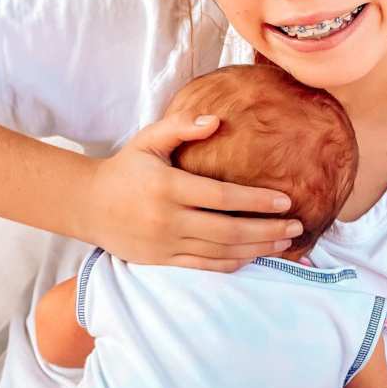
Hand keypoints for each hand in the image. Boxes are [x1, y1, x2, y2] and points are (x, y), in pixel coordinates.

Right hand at [80, 111, 302, 268]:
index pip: (222, 198)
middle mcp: (167, 220)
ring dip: (257, 250)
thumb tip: (216, 121)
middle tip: (297, 225)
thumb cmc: (126, 168)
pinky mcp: (163, 261)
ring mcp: (166, 244)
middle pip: (229, 230)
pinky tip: (255, 255)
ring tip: (286, 242)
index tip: (286, 200)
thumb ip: (181, 126)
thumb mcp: (148, 140)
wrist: (89, 205)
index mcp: (167, 188)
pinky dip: (234, 263)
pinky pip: (205, 266)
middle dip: (267, 231)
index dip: (257, 201)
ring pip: (221, 252)